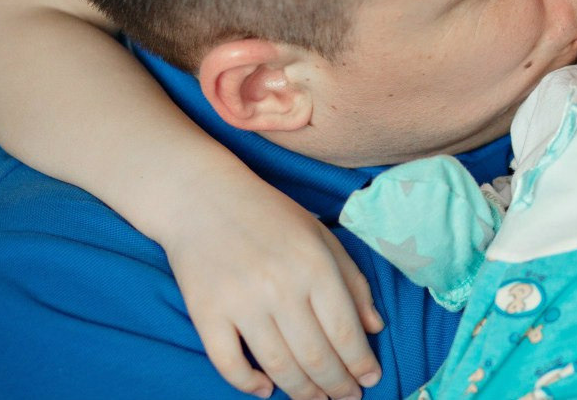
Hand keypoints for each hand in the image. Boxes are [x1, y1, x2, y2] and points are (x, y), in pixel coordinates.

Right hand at [161, 173, 383, 399]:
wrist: (202, 198)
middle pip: (315, 356)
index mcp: (315, 265)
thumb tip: (375, 327)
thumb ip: (352, 281)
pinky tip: (266, 390)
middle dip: (337, 386)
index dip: (360, 363)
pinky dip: (248, 385)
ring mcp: (241, 302)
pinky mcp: (206, 313)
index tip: (370, 380)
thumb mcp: (322, 236)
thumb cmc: (270, 215)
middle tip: (347, 399)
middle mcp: (280, 287)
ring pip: (278, 366)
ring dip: (302, 392)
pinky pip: (229, 364)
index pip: (345, 330)